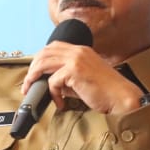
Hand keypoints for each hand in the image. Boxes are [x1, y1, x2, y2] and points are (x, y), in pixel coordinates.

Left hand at [21, 42, 143, 114]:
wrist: (122, 98)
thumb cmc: (107, 91)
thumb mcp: (83, 79)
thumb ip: (67, 78)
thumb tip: (50, 84)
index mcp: (81, 50)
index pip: (53, 47)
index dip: (40, 58)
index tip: (34, 72)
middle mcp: (78, 51)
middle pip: (44, 52)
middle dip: (32, 68)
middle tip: (28, 83)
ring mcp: (76, 59)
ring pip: (43, 63)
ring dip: (34, 78)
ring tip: (32, 90)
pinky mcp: (74, 71)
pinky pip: (53, 81)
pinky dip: (53, 94)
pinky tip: (60, 103)